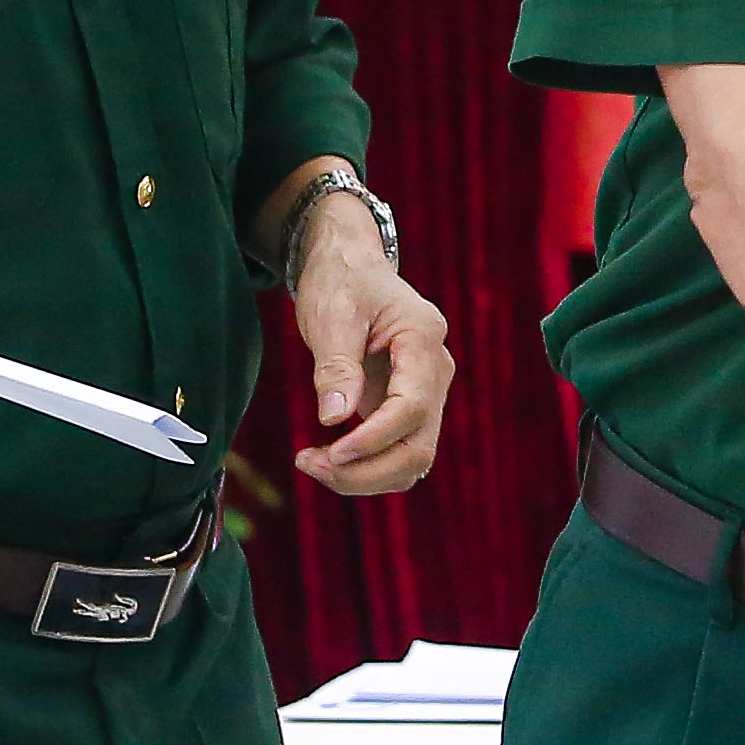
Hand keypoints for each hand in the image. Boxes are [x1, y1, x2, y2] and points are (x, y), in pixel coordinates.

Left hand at [289, 194, 450, 496]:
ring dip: (365, 477)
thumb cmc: (341, 282)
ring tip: (311, 464)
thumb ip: (336, 366)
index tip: (331, 454)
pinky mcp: (408, 409)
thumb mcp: (332, 315)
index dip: (374, 439)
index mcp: (424, 340)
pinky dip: (367, 469)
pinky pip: (398, 454)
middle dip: (367, 470)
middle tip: (309, 464)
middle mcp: (435, 372)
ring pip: (413, 460)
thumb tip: (334, 419)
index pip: (412, 407)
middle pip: (419, 446)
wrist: (350, 267)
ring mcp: (426, 393)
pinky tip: (327, 460)